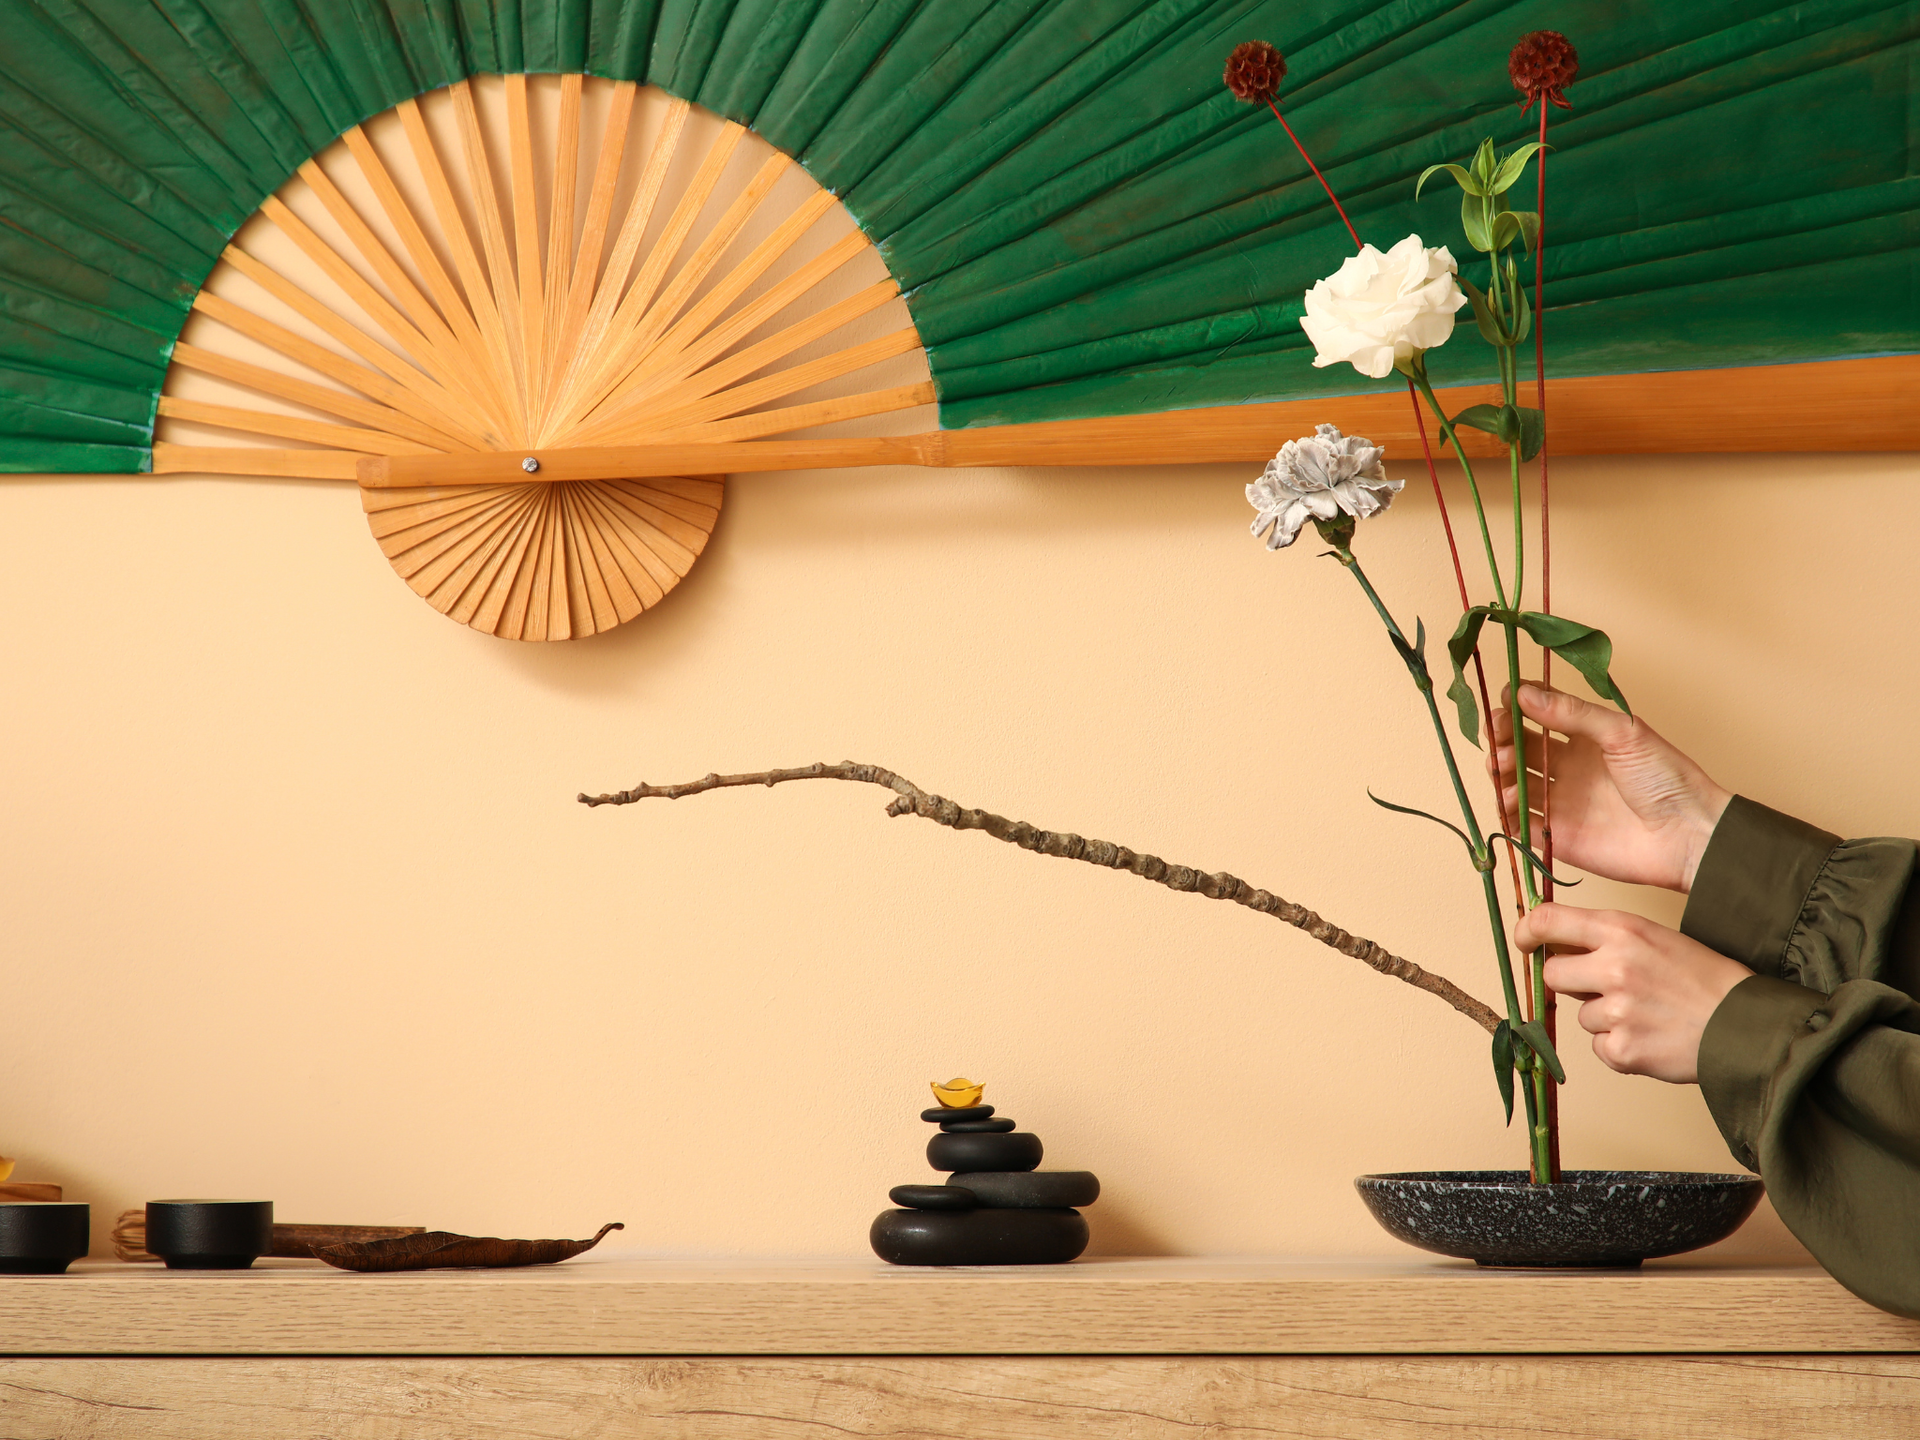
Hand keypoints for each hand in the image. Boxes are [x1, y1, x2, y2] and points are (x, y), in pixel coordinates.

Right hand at [1491, 682, 1731, 891]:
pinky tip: (1510, 800)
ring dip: (1500, 771)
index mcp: (1584, 738)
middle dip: (1502, 738)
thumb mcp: (1623, 732)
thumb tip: (1524, 693)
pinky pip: (1518, 823)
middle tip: (1499, 736)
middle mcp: (1567, 767)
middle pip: (1519, 747)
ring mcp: (1559, 801)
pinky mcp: (1555, 835)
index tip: (1507, 700)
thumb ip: (1573, 713)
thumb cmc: (1667, 779)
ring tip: (1505, 768)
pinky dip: (1505, 811)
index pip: (1538, 714)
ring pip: (1512, 782)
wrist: (1687, 836)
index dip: (1518, 706)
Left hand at [1516, 903, 1751, 1083]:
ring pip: (1580, 1015)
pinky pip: (1599, 1047)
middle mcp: (1613, 966)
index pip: (1548, 920)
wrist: (1748, 1026)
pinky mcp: (1622, 1050)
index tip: (1523, 941)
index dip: (1527, 931)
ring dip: (1604, 1018)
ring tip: (1648, 1014)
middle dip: (1573, 983)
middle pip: (1553, 974)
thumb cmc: (1705, 980)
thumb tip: (1557, 946)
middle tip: (1609, 988)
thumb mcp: (1656, 939)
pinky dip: (1619, 1047)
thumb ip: (1608, 940)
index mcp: (1622, 930)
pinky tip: (1652, 1037)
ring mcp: (1616, 1011)